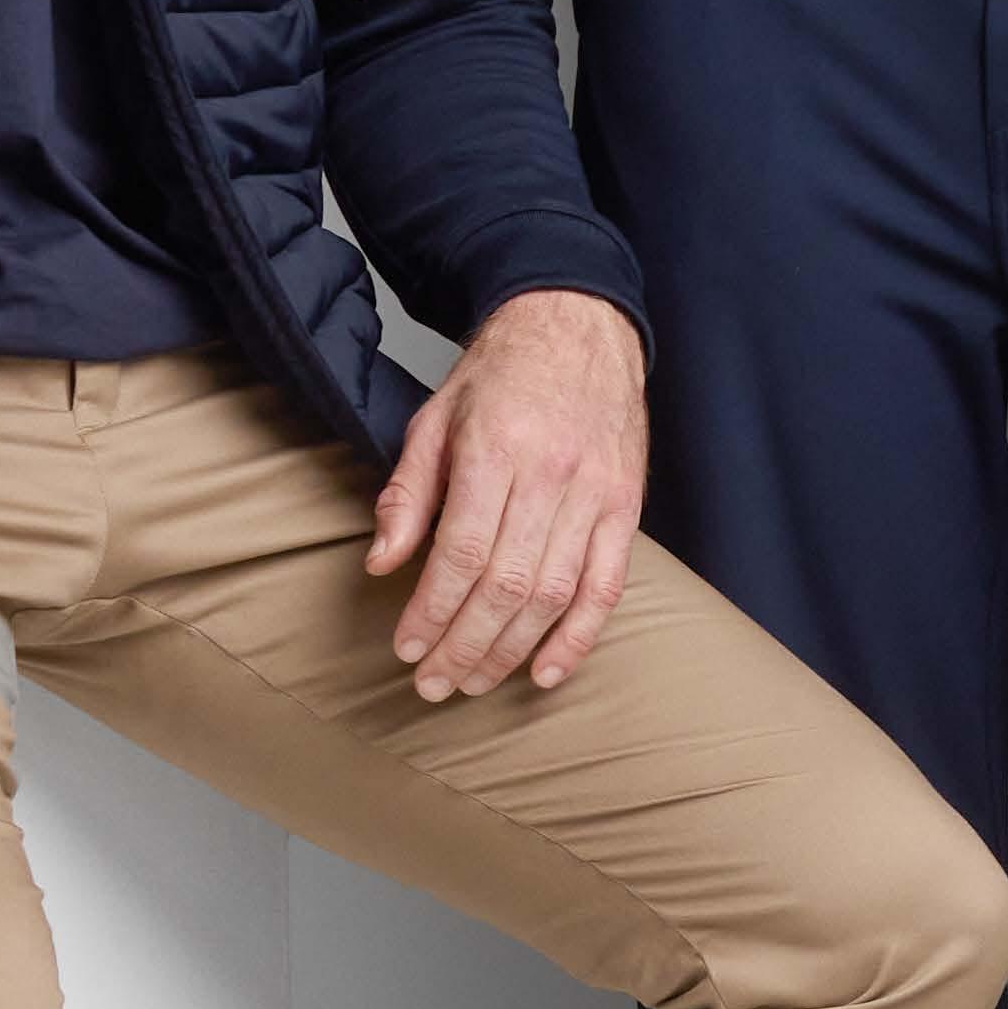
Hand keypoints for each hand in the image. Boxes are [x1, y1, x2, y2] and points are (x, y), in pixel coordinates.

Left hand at [368, 292, 647, 699]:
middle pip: (505, 585)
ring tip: (473, 681)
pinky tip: (546, 671)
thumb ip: (408, 492)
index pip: (460, 552)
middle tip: (432, 683)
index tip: (406, 646)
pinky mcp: (626, 507)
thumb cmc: (502, 374)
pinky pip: (606, 587)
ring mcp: (596, 493)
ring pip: (553, 595)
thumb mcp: (435, 418)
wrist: (578, 325)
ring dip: (510, 651)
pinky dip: (578, 638)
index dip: (431, 610)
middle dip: (463, 645)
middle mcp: (551, 475)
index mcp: (496, 449)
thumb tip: (381, 561)